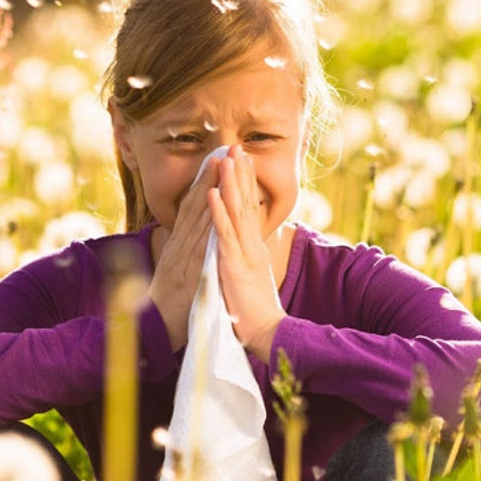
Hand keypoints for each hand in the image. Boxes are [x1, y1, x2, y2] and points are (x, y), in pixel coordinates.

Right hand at [147, 158, 217, 350]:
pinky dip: (206, 224)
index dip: (206, 182)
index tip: (218, 159)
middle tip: (223, 148)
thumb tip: (196, 241)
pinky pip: (197, 245)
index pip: (194, 208)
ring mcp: (181, 257)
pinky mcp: (186, 272)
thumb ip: (187, 256)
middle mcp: (179, 246)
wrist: (154, 333)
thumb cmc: (170, 307)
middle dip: (209, 175)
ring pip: (196, 217)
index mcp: (180, 246)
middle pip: (195, 205)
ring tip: (220, 165)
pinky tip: (215, 206)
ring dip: (208, 189)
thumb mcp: (181, 275)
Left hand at [209, 145, 286, 360]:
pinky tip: (213, 193)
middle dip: (241, 174)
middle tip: (237, 147)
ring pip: (237, 211)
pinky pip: (224, 234)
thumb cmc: (255, 310)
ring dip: (231, 183)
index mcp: (253, 248)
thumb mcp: (251, 277)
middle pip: (246, 203)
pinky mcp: (234, 265)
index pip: (250, 209)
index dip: (245, 184)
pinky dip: (218, 212)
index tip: (241, 162)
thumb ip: (248, 259)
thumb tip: (246, 247)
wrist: (267, 332)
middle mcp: (251, 245)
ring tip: (226, 158)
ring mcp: (244, 253)